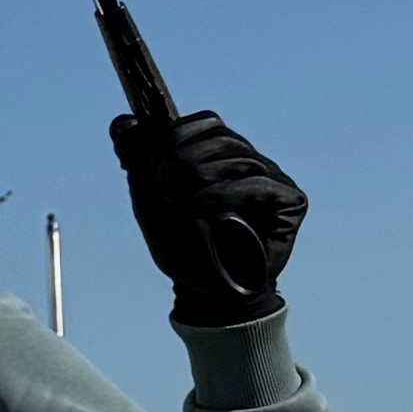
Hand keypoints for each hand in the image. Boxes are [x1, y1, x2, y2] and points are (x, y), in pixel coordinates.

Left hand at [112, 104, 304, 333]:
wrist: (204, 291)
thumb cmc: (182, 245)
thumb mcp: (149, 198)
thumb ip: (136, 157)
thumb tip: (121, 121)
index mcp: (223, 156)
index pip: (205, 122)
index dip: (173, 137)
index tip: (151, 169)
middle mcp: (252, 163)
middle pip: (220, 136)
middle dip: (180, 159)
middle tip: (163, 189)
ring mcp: (274, 180)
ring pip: (238, 156)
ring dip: (198, 176)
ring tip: (179, 203)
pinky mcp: (291, 202)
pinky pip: (260, 184)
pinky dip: (223, 193)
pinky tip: (197, 207)